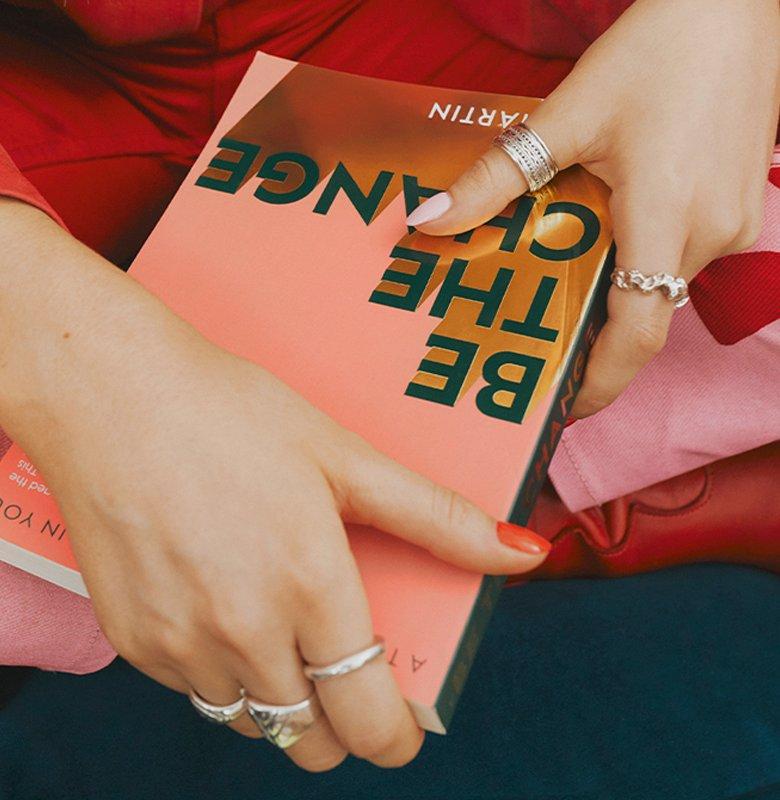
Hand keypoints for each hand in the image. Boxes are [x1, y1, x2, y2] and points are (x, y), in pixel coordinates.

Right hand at [0, 200, 549, 771]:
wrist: (112, 393)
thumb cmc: (233, 414)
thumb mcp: (346, 458)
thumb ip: (437, 518)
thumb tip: (523, 554)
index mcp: (311, 587)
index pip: (368, 718)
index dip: (394, 738)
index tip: (402, 729)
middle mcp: (245, 632)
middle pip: (311, 738)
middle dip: (342, 721)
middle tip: (346, 669)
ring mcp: (180, 643)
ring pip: (251, 719)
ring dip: (280, 697)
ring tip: (283, 629)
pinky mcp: (133, 639)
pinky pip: (193, 690)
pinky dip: (222, 670)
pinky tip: (223, 604)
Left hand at [407, 0, 778, 416]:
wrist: (737, 2)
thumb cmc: (659, 50)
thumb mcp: (565, 117)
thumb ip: (496, 179)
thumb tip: (431, 221)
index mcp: (667, 219)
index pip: (637, 335)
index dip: (600, 383)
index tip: (564, 408)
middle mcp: (709, 233)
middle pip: (645, 316)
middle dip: (598, 341)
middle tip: (547, 346)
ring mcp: (734, 221)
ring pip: (664, 285)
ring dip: (618, 294)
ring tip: (567, 286)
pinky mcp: (740, 205)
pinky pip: (683, 256)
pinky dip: (643, 261)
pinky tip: (610, 236)